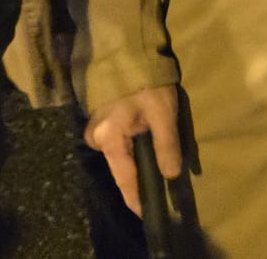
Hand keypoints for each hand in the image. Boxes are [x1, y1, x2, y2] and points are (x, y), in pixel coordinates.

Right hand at [83, 85, 181, 215]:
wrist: (127, 51)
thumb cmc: (146, 80)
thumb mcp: (162, 112)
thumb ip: (166, 144)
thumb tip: (170, 175)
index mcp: (109, 138)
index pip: (125, 179)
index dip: (137, 199)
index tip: (149, 215)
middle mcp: (96, 138)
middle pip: (120, 170)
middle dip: (139, 183)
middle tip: (161, 194)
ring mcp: (95, 131)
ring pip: (119, 158)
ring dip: (137, 166)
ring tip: (157, 175)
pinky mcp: (100, 124)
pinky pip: (117, 147)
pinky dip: (132, 153)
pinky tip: (147, 155)